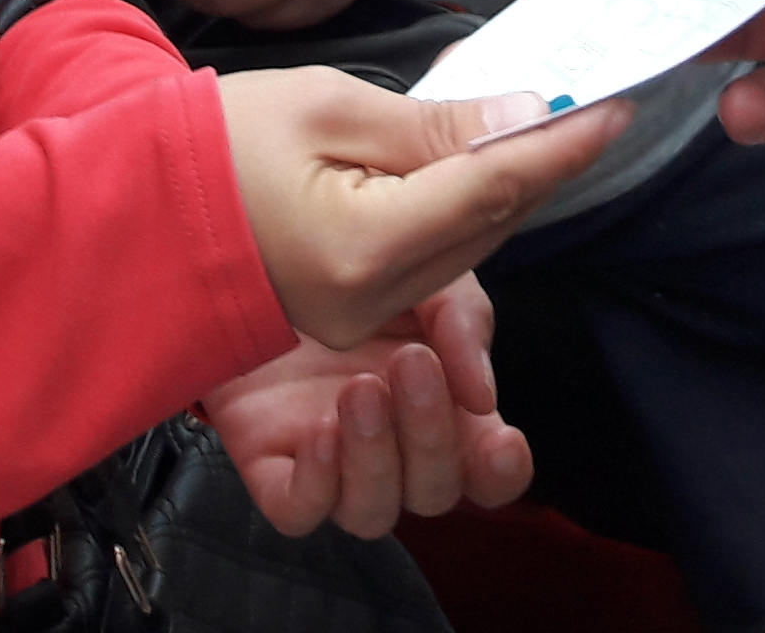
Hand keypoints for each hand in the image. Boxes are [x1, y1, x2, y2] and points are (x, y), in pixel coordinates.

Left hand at [202, 281, 531, 536]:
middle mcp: (392, 449)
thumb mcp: (425, 277)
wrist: (262, 251)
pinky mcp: (272, 466)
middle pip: (432, 492)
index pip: (487, 473)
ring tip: (360, 390)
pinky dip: (315, 485)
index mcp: (441, 410)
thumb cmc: (355, 269)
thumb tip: (482, 398)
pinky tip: (321, 431)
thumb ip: (464, 325)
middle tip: (412, 361)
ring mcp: (332, 464)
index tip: (502, 440)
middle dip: (430, 434)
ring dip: (375, 460)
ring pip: (370, 513)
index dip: (501, 473)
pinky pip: (298, 512)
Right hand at [220, 67, 629, 349]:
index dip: (559, 146)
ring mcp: (361, 321)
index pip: (492, 189)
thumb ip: (431, 123)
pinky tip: (470, 166)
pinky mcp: (353, 319)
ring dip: (503, 187)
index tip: (612, 106)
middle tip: (580, 102)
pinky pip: (435, 263)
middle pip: (492, 225)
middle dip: (539, 162)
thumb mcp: (324, 105)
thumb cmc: (212, 147)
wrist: (133, 214)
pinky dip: (463, 213)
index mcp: (361, 246)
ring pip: (471, 248)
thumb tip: (524, 114)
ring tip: (524, 123)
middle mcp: (371, 302)